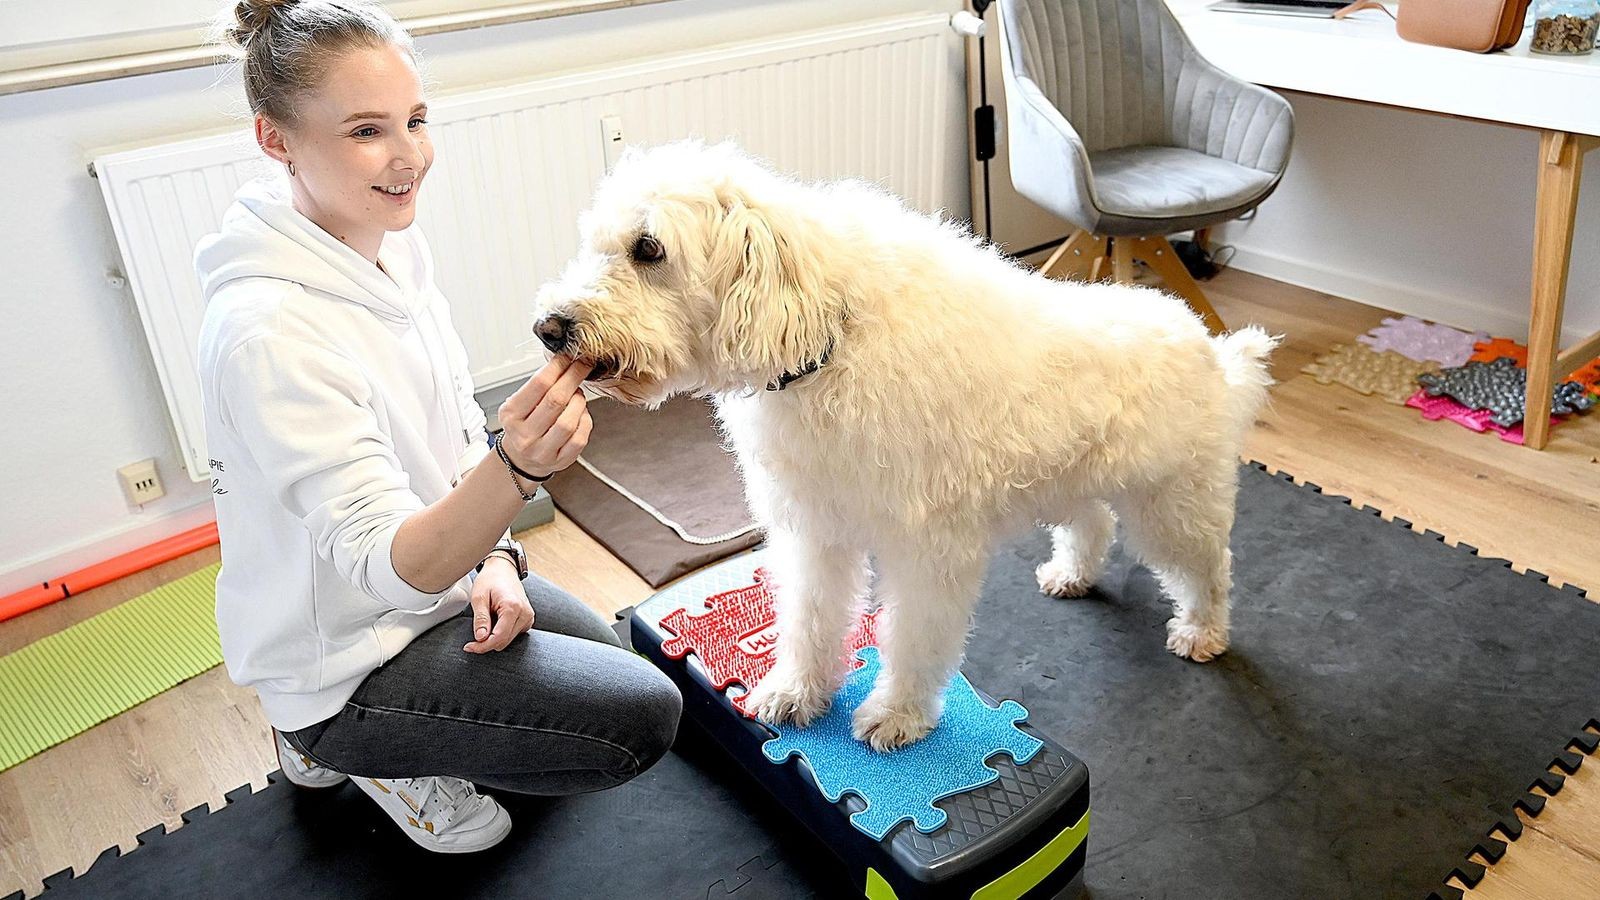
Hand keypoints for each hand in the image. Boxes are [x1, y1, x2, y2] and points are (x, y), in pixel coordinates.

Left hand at [464, 556, 534, 652]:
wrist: (503, 569)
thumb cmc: (490, 580)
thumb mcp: (478, 597)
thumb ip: (480, 619)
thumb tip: (481, 638)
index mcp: (513, 607)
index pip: (499, 637)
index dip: (482, 646)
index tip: (469, 647)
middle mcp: (525, 613)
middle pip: (504, 641)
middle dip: (486, 643)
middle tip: (472, 637)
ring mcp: (528, 617)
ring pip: (508, 640)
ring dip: (494, 637)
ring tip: (487, 620)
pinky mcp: (528, 619)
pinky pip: (513, 635)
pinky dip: (501, 633)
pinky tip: (496, 621)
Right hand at [496, 355, 593, 479]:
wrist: (521, 459)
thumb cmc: (523, 424)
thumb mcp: (519, 404)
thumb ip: (537, 386)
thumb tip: (564, 361)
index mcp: (511, 415)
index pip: (538, 384)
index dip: (558, 366)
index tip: (569, 356)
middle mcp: (525, 435)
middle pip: (556, 400)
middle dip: (573, 378)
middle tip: (583, 365)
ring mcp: (542, 451)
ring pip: (569, 421)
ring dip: (579, 401)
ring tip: (577, 394)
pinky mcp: (560, 461)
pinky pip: (580, 438)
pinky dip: (585, 420)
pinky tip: (580, 413)